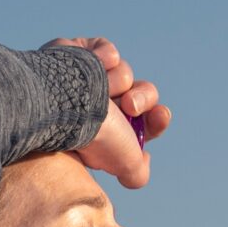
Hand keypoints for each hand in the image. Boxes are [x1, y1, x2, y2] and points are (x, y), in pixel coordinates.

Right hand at [41, 36, 171, 189]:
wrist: (67, 107)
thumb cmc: (94, 137)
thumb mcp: (123, 164)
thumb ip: (137, 175)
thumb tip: (143, 160)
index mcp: (112, 130)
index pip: (146, 121)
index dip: (158, 118)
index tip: (160, 115)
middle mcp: (102, 104)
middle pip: (143, 92)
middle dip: (141, 99)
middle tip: (128, 107)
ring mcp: (93, 79)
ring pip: (125, 72)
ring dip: (116, 81)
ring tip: (97, 90)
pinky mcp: (82, 55)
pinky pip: (109, 51)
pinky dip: (105, 55)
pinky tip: (95, 65)